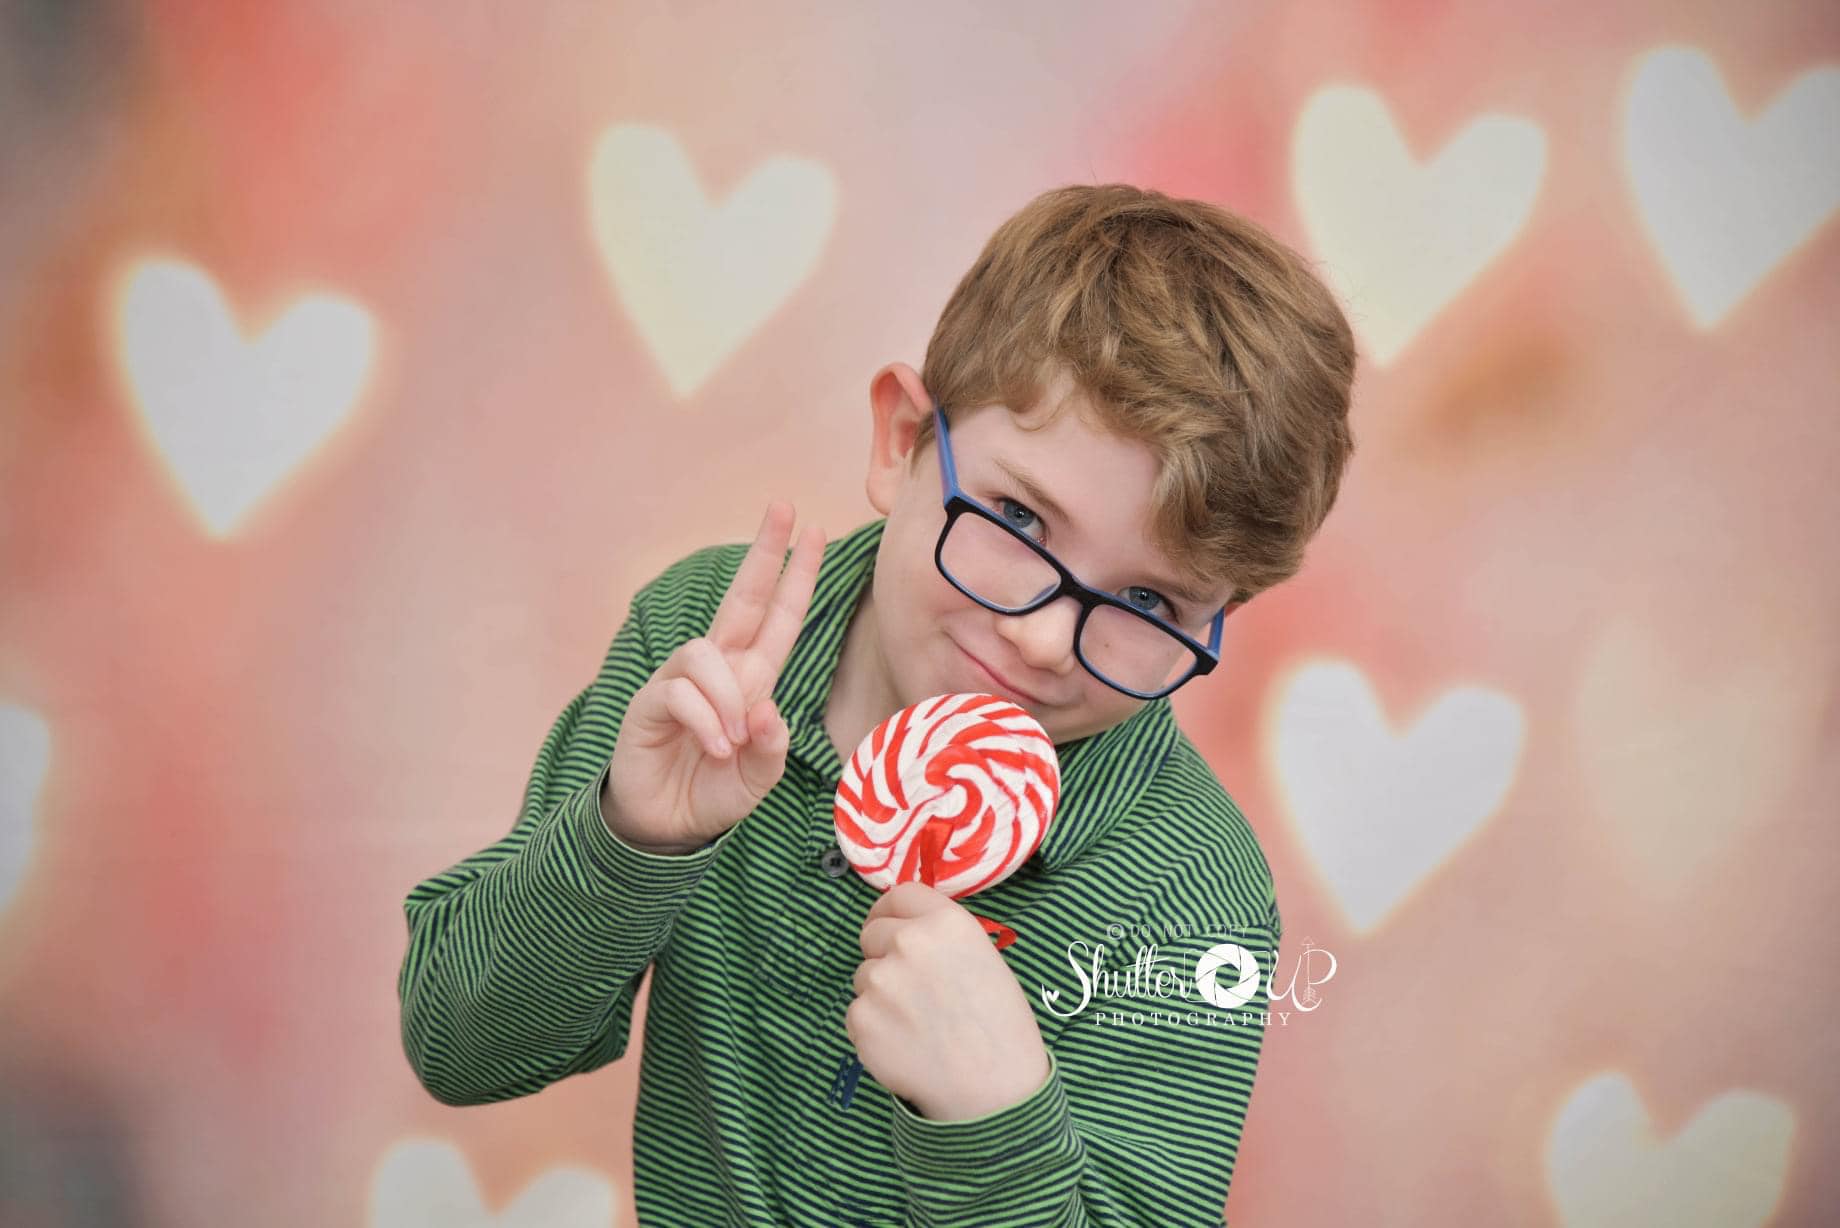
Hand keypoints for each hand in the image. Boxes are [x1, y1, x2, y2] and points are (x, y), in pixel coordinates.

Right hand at [602, 500, 824, 853]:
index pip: (778, 617)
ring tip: (731, 744)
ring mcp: (681, 682)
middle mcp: (718, 670)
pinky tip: (714, 749)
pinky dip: (704, 721)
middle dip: (764, 553)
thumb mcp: (760, 776)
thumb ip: (773, 746)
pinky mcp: (650, 703)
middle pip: (742, 598)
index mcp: (752, 680)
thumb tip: (767, 708)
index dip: (796, 576)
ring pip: (707, 655)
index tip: (814, 531)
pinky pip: (680, 692)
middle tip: (783, 506)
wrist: (667, 827)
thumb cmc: (715, 792)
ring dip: (726, 699)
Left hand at [847, 881, 1050, 1120]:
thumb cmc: (1000, 1028)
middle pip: (873, 933)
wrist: (994, 1090)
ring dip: (880, 995)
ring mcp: (880, 981)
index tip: (889, 925)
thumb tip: (906, 934)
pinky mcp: (860, 1019)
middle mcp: (908, 943)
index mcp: (946, 923)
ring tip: (917, 1025)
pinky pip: (857, 1014)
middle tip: (911, 990)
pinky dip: (874, 1029)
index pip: (899, 894)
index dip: (891, 912)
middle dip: (884, 955)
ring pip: (864, 977)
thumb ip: (942, 939)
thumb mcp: (985, 961)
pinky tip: (905, 1046)